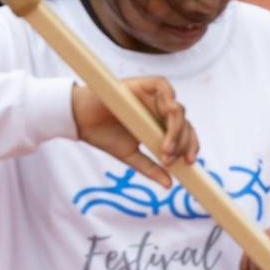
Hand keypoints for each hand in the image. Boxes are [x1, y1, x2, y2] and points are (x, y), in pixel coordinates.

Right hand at [71, 78, 197, 185]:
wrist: (79, 120)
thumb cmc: (103, 135)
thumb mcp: (130, 155)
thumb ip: (151, 168)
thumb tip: (169, 185)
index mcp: (160, 125)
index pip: (185, 134)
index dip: (191, 147)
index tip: (189, 163)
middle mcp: (160, 110)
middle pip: (184, 123)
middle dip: (183, 142)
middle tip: (171, 158)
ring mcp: (154, 97)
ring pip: (177, 110)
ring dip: (176, 130)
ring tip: (165, 148)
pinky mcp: (145, 84)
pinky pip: (164, 87)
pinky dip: (169, 98)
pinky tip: (168, 112)